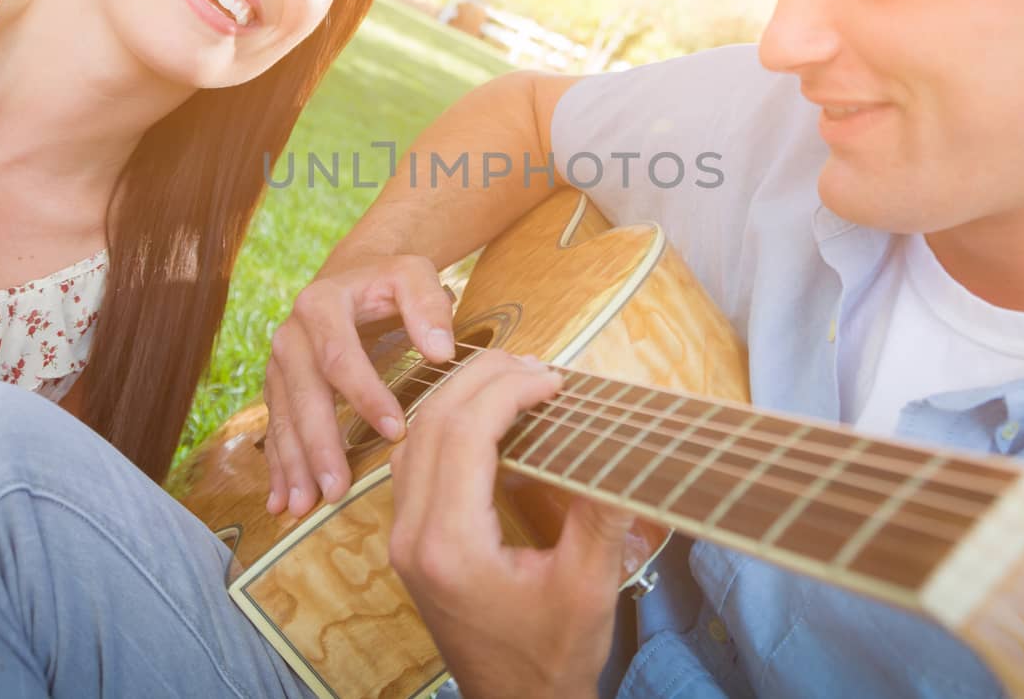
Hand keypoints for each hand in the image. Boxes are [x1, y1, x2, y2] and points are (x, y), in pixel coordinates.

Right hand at [263, 255, 455, 516]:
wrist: (351, 275)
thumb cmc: (388, 280)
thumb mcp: (413, 274)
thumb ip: (428, 305)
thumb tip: (441, 351)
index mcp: (321, 304)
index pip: (340, 356)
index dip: (365, 395)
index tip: (395, 431)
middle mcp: (290, 334)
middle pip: (303, 395)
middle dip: (318, 445)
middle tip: (335, 490)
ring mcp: (279, 363)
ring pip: (284, 418)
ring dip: (293, 465)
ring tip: (303, 508)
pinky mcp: (278, 387)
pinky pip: (276, 429)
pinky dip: (278, 467)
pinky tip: (280, 502)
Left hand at [389, 349, 631, 698]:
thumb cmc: (553, 656)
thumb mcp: (589, 586)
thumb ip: (599, 512)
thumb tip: (620, 442)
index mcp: (449, 545)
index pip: (464, 434)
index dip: (508, 390)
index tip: (555, 379)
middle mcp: (412, 536)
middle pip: (431, 423)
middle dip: (483, 379)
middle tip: (538, 367)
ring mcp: (403, 539)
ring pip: (415, 438)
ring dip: (461, 398)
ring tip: (517, 382)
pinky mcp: (410, 542)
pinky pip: (414, 462)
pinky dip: (447, 426)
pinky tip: (489, 420)